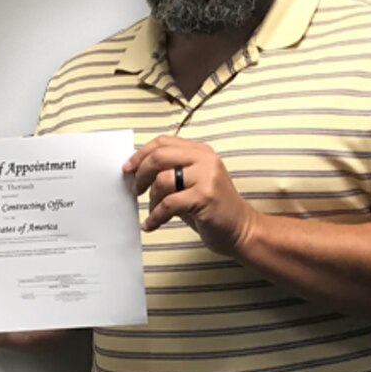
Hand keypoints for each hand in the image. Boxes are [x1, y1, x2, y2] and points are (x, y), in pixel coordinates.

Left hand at [124, 135, 258, 255]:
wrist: (242, 229)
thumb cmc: (213, 208)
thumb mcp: (193, 182)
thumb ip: (171, 172)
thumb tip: (137, 173)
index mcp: (201, 151)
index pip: (163, 142)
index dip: (141, 154)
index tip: (128, 168)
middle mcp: (205, 160)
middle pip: (160, 156)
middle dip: (140, 174)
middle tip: (134, 190)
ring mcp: (207, 177)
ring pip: (162, 180)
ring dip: (151, 199)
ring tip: (152, 211)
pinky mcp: (205, 197)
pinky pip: (168, 204)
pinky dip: (155, 216)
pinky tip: (152, 224)